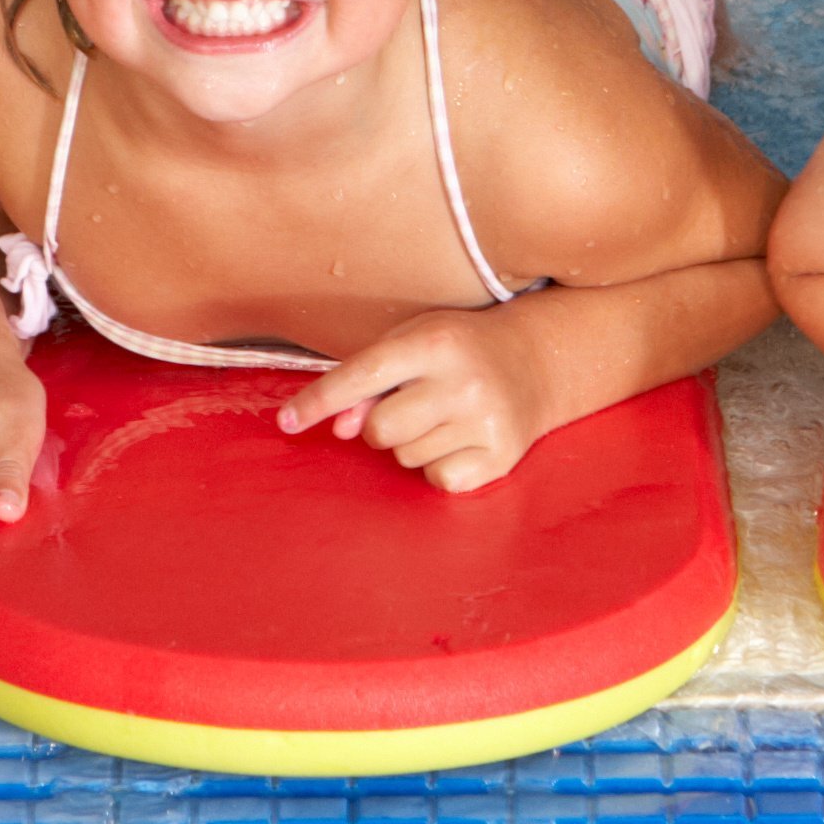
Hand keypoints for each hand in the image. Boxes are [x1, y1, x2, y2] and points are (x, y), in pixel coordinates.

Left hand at [278, 309, 552, 492]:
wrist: (536, 363)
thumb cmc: (459, 350)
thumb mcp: (413, 344)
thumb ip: (369, 380)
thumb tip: (341, 428)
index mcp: (435, 343)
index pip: (361, 375)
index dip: (318, 401)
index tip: (287, 422)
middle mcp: (463, 382)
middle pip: (379, 429)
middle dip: (381, 423)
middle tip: (412, 404)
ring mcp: (485, 423)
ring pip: (404, 457)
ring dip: (412, 443)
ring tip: (443, 416)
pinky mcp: (499, 459)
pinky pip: (436, 480)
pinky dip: (439, 465)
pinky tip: (461, 438)